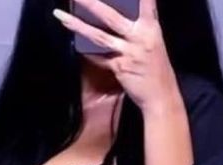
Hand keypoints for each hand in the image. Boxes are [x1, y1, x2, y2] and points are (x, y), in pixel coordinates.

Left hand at [53, 0, 182, 115]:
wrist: (162, 97)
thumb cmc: (158, 69)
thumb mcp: (155, 41)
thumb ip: (141, 26)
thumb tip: (124, 12)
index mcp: (151, 28)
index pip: (145, 3)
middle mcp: (140, 37)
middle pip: (111, 16)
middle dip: (90, 3)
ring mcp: (129, 53)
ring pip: (99, 36)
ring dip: (77, 25)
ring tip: (60, 15)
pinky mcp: (120, 68)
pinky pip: (99, 58)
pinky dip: (87, 52)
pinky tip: (74, 42)